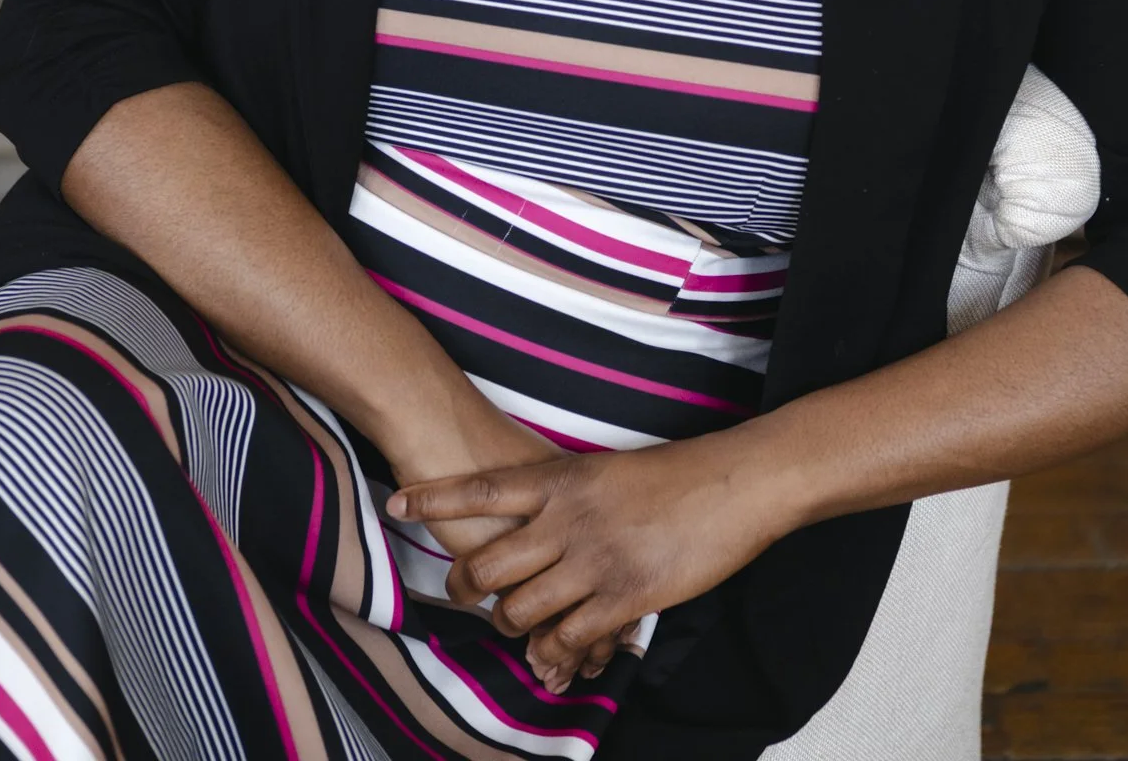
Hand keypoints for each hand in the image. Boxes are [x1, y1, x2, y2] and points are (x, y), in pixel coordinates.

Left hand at [387, 430, 774, 690]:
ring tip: (510, 627)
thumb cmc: (673, 475)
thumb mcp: (607, 471)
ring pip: (519, 609)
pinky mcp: (622, 598)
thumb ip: (568, 494)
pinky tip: (552, 655)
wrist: (730, 485)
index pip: (483, 490)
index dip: (435, 499)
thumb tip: (539, 514)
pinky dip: (552, 652)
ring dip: (508, 625)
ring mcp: (592, 561)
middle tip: (459, 594)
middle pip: (488, 564)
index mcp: (562, 480)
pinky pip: (566, 638)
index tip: (397, 503)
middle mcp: (567, 521)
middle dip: (464, 587)